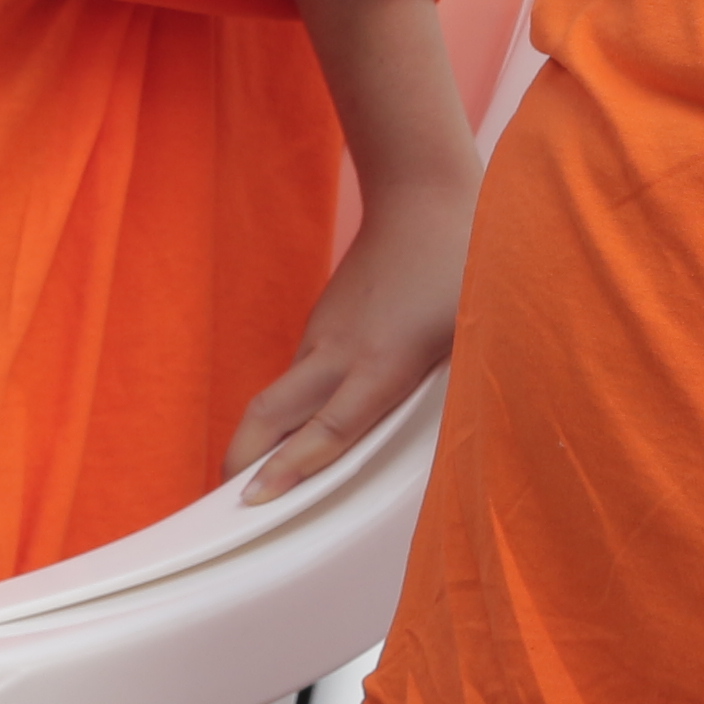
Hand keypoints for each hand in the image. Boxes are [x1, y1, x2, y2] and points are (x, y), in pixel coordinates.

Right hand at [227, 165, 471, 499]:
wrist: (422, 194)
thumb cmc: (461, 263)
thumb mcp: (475, 329)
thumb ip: (463, 385)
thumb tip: (470, 438)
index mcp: (383, 361)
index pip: (328, 428)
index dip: (291, 468)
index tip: (254, 501)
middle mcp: (340, 351)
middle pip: (268, 415)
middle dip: (240, 463)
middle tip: (227, 510)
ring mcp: (324, 333)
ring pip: (278, 397)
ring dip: (260, 441)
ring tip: (255, 488)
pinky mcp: (322, 321)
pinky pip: (298, 375)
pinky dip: (288, 411)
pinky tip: (298, 433)